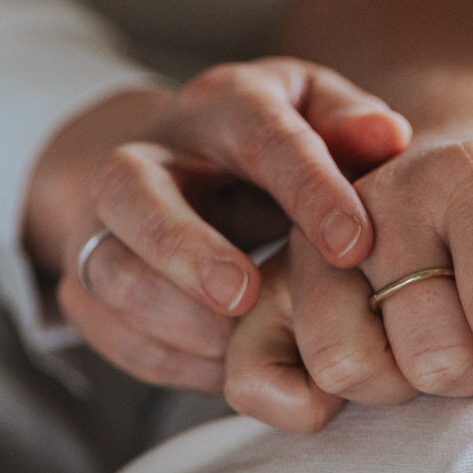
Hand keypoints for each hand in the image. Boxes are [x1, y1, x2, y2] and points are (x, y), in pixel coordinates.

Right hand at [23, 58, 410, 387]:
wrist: (177, 166)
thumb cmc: (271, 143)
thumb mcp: (314, 109)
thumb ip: (350, 122)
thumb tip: (388, 137)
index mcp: (221, 105)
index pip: (259, 136)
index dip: (307, 189)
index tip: (354, 246)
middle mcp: (146, 156)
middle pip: (132, 193)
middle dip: (184, 248)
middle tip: (246, 296)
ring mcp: (103, 222)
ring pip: (108, 270)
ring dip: (173, 317)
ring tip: (240, 343)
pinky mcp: (84, 280)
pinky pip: (105, 328)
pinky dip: (163, 356)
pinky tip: (221, 367)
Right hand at [223, 133, 472, 472]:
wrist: (458, 178)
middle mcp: (383, 198)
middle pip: (431, 354)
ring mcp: (314, 239)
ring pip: (347, 368)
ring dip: (401, 388)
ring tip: (424, 342)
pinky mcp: (267, 283)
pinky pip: (254, 377)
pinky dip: (302, 407)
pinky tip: (357, 377)